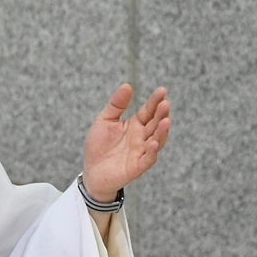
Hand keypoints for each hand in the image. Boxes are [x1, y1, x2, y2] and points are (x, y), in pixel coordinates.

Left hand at [82, 84, 170, 202]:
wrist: (91, 172)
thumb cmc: (99, 146)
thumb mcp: (104, 121)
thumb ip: (115, 105)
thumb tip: (127, 85)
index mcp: (135, 125)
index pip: (148, 111)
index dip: (155, 101)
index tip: (162, 90)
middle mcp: (141, 137)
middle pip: (155, 124)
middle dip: (161, 114)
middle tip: (165, 103)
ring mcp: (141, 151)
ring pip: (156, 140)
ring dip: (162, 132)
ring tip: (166, 121)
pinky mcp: (137, 166)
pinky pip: (148, 159)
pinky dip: (152, 151)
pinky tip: (153, 143)